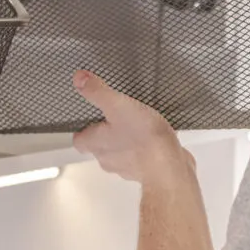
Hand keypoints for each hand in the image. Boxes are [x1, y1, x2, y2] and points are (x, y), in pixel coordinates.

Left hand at [71, 70, 193, 186]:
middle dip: (105, 134)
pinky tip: (154, 138)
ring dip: (125, 142)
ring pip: (120, 153)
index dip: (81, 131)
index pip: (79, 140)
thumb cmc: (143, 139)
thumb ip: (97, 92)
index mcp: (95, 143)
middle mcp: (108, 158)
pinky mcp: (147, 170)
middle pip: (99, 147)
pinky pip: (141, 159)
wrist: (170, 168)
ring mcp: (127, 167)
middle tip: (113, 119)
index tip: (87, 120)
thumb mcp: (117, 105)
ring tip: (136, 125)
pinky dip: (145, 150)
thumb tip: (79, 79)